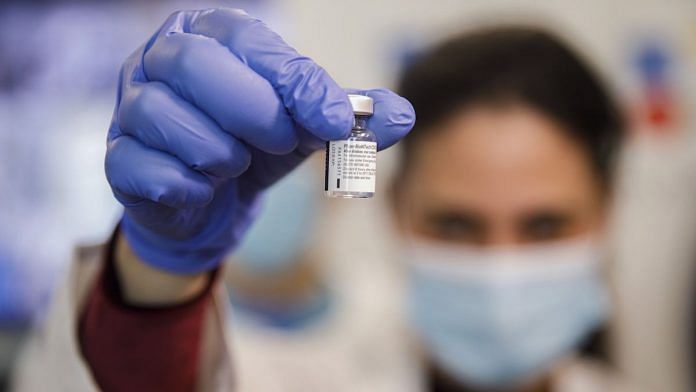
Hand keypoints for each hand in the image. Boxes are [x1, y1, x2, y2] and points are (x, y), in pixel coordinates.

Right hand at [105, 8, 414, 273]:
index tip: (336, 120)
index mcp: (211, 35)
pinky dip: (189, 187)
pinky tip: (205, 189)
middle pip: (192, 63)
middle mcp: (161, 59)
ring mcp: (130, 108)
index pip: (247, 41)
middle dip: (250, 110)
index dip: (295, 81)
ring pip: (163, 115)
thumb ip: (350, 118)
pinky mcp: (118, 160)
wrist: (211, 204)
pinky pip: (144, 169)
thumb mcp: (307, 127)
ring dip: (218, 152)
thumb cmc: (256, 147)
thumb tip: (402, 115)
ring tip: (236, 164)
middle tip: (281, 141)